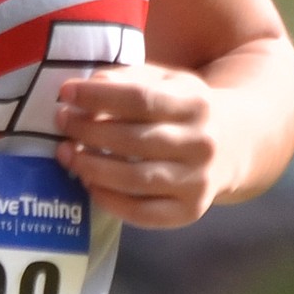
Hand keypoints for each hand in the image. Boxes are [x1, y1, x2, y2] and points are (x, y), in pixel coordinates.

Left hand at [54, 65, 218, 227]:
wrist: (231, 144)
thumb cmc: (182, 109)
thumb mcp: (165, 82)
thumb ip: (127, 79)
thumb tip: (86, 89)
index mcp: (195, 104)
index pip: (140, 99)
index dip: (99, 96)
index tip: (67, 93)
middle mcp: (200, 144)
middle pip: (134, 141)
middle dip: (89, 132)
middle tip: (62, 123)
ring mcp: (197, 181)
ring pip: (135, 179)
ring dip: (93, 168)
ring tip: (67, 155)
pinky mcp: (189, 211)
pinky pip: (142, 213)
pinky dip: (109, 201)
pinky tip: (89, 185)